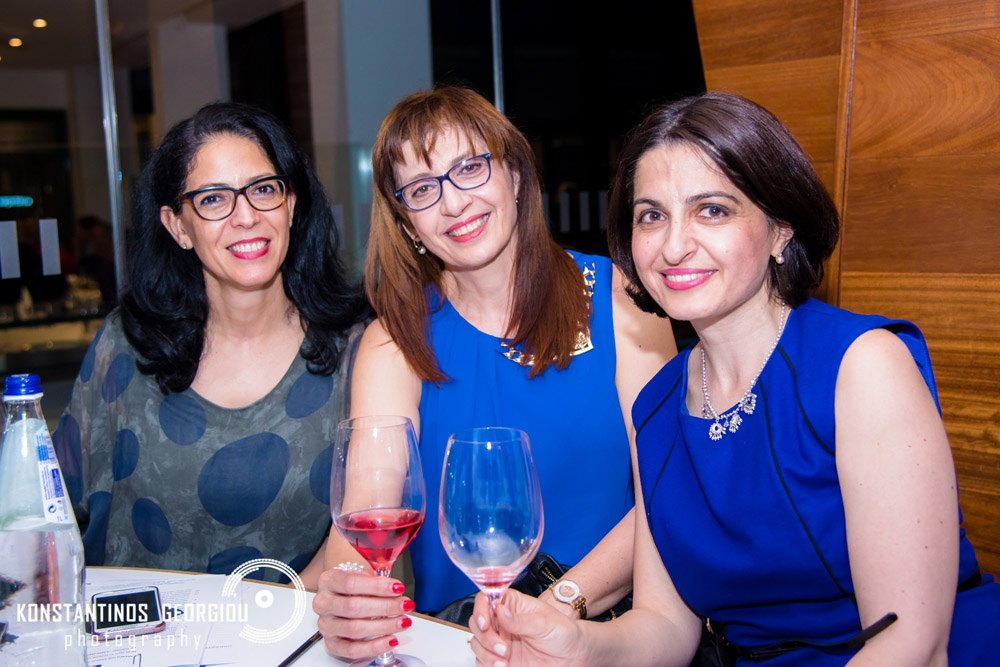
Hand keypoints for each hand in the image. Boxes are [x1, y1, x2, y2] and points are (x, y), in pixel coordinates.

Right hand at [312, 566, 414, 659]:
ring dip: (384, 626)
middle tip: (404, 605)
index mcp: (328, 581)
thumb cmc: (354, 584)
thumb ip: (376, 578)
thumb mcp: (363, 573)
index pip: (351, 583)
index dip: (377, 587)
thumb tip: (395, 588)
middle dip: (384, 607)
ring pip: (354, 629)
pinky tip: (391, 639)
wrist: (341, 595)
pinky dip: (375, 646)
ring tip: (402, 621)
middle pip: (353, 607)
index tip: (398, 588)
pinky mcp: (332, 644)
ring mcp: (326, 625)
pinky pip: (353, 650)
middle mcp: (323, 603)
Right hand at [470, 590, 585, 665]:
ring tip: (505, 659)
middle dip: (484, 636)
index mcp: (512, 605)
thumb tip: (499, 611)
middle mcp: (502, 622)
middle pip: (477, 622)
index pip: (486, 599)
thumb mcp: (545, 622)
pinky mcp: (500, 659)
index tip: (485, 622)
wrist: (573, 657)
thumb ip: (521, 619)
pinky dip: (487, 664)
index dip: (480, 609)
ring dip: (486, 653)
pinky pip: (482, 661)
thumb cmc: (564, 633)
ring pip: (477, 643)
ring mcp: (500, 640)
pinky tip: (503, 666)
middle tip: (503, 647)